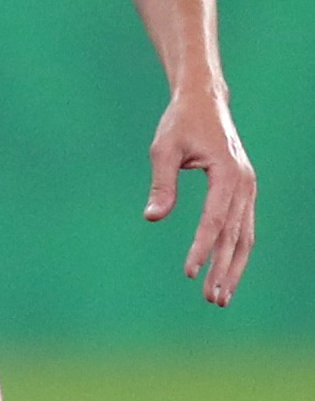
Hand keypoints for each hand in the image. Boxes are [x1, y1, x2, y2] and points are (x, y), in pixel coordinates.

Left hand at [147, 85, 256, 306]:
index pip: (214, 220)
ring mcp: (248, 188)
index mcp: (228, 173)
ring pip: (244, 236)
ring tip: (219, 296)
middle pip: (236, 236)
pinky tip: (225, 270)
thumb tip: (152, 218)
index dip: (201, 248)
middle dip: (224, 269)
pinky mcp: (243, 191)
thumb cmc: (180, 123)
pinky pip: (243, 227)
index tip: (188, 272)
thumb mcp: (163, 149)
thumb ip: (161, 185)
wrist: (204, 101)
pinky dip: (235, 251)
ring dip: (233, 267)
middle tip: (212, 299)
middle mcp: (245, 184)